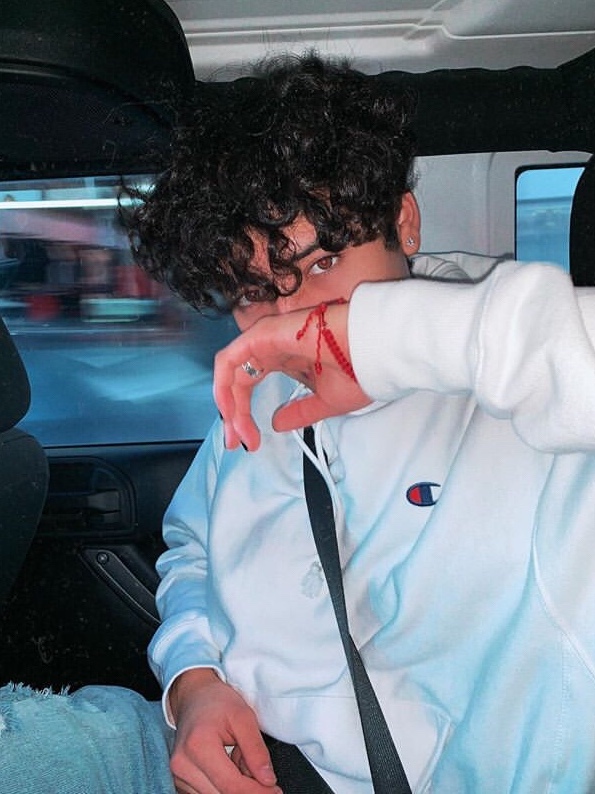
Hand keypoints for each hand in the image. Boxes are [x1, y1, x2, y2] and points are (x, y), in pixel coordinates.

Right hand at [169, 669, 281, 793]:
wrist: (194, 695)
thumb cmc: (218, 701)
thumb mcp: (244, 717)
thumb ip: (256, 750)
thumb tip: (268, 781)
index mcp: (199, 746)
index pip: (232, 786)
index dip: (258, 792)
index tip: (276, 790)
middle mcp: (183, 765)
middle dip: (248, 788)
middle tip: (261, 771)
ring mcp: (179, 774)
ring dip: (235, 786)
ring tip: (239, 759)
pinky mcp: (180, 780)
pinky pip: (207, 793)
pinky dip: (224, 785)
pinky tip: (229, 766)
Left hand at [214, 301, 370, 449]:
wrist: (374, 352)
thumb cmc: (360, 371)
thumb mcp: (326, 403)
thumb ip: (299, 413)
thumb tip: (276, 424)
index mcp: (285, 360)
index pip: (250, 387)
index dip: (244, 416)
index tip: (249, 444)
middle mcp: (271, 349)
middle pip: (237, 383)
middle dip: (232, 416)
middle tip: (236, 444)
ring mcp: (265, 340)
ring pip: (230, 373)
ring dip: (228, 405)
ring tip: (236, 433)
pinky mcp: (262, 335)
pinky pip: (230, 359)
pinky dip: (223, 385)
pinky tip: (230, 410)